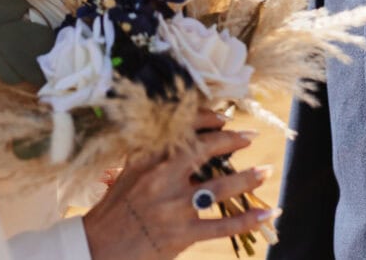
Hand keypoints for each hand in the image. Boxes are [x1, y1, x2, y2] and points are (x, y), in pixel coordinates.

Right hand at [82, 112, 274, 259]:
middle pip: (203, 152)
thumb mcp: (128, 175)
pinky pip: (222, 225)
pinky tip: (266, 212)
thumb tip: (179, 139)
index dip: (206, 121)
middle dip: (231, 141)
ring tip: (265, 172)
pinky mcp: (182, 234)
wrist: (99, 249)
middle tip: (250, 136)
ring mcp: (173, 208)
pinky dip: (247, 219)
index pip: (180, 131)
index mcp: (146, 161)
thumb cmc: (113, 212)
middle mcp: (160, 179)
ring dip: (247, 179)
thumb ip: (152, 157)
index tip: (224, 119)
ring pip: (219, 188)